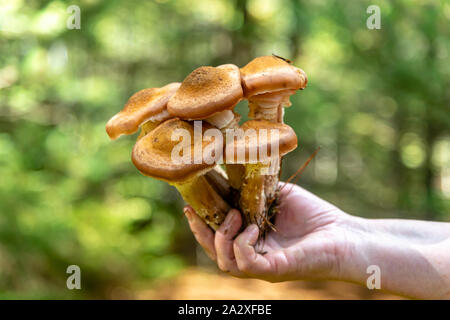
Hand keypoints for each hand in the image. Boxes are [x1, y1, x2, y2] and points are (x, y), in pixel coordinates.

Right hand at [183, 182, 352, 281]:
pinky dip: (241, 244)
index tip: (189, 204)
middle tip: (192, 212)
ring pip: (224, 262)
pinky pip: (245, 264)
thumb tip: (230, 175)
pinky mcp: (274, 269)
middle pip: (215, 253)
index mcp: (252, 241)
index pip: (218, 237)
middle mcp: (254, 256)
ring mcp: (263, 265)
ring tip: (235, 216)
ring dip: (222, 237)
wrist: (344, 234)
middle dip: (200, 232)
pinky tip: (251, 228)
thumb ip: (254, 192)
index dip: (201, 223)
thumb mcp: (277, 197)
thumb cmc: (314, 217)